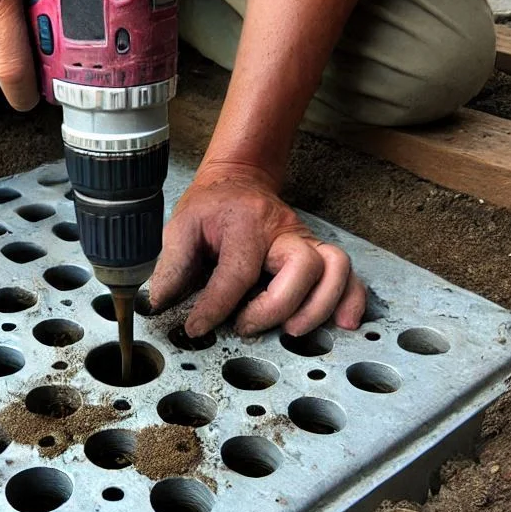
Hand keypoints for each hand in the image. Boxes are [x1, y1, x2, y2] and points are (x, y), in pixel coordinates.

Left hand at [150, 161, 366, 337]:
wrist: (239, 180)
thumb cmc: (211, 207)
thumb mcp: (181, 225)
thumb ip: (171, 264)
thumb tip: (157, 303)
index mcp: (245, 223)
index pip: (237, 271)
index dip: (217, 306)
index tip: (197, 328)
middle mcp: (282, 231)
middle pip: (302, 268)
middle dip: (276, 307)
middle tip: (246, 326)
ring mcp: (306, 241)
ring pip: (335, 269)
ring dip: (319, 306)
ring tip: (293, 331)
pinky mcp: (319, 253)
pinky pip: (350, 274)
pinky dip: (352, 300)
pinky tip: (344, 324)